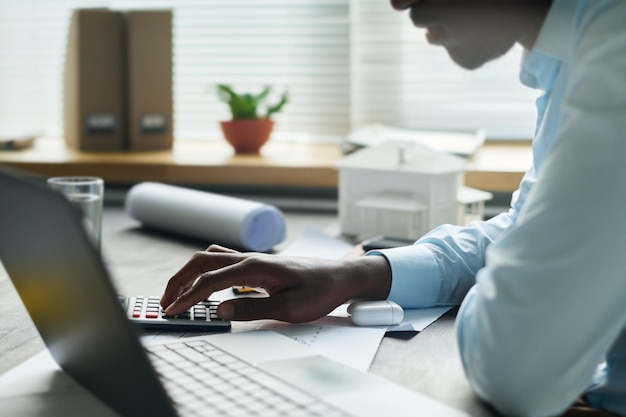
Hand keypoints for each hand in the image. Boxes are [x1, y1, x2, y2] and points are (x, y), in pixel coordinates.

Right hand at [160, 244, 391, 322]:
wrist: (341, 276)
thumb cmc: (319, 290)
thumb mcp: (289, 308)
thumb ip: (252, 308)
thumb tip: (220, 310)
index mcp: (255, 267)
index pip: (211, 280)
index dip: (188, 296)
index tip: (172, 310)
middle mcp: (250, 258)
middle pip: (203, 262)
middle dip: (179, 280)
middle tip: (165, 301)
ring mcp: (253, 259)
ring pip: (211, 258)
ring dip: (191, 273)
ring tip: (179, 293)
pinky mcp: (257, 265)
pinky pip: (224, 262)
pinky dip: (206, 271)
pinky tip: (206, 286)